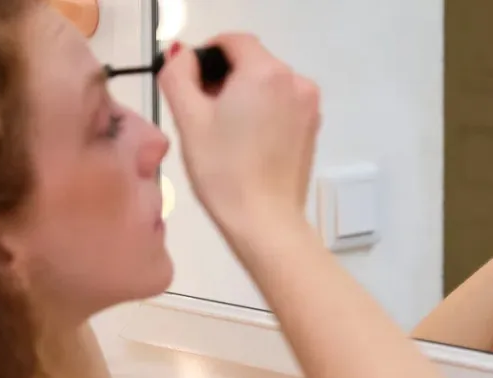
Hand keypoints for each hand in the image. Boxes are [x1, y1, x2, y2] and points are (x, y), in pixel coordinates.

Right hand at [158, 34, 320, 227]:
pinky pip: (282, 105)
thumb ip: (179, 75)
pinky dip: (263, 112)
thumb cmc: (223, 171)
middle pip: (252, 62)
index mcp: (266, 72)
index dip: (207, 56)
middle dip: (225, 78)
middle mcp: (296, 81)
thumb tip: (184, 57)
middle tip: (202, 113)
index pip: (234, 41)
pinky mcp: (312, 128)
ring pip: (268, 84)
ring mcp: (309, 106)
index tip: (192, 83)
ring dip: (244, 95)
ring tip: (224, 133)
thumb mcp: (189, 118)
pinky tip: (246, 143)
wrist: (265, 221)